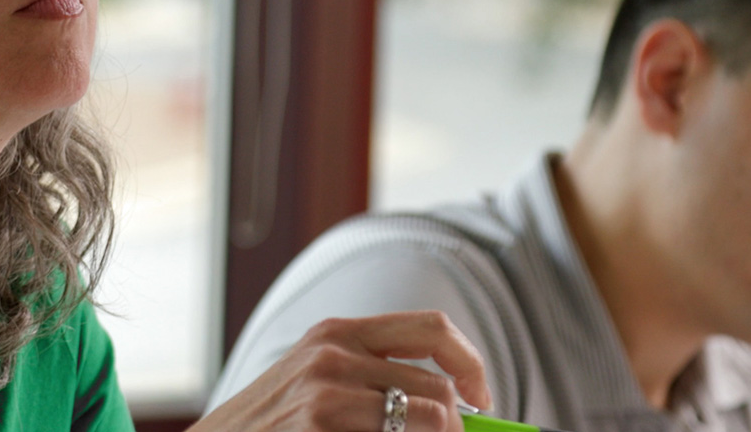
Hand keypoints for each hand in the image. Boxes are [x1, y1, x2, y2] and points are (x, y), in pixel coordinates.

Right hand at [190, 311, 490, 431]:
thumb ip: (374, 380)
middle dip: (456, 428)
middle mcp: (332, 352)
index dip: (470, 365)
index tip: (481, 400)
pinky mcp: (316, 426)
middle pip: (439, 388)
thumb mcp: (316, 384)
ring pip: (430, 421)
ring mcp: (323, 392)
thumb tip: (459, 409)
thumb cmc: (270, 425)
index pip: (433, 329)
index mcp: (336, 332)